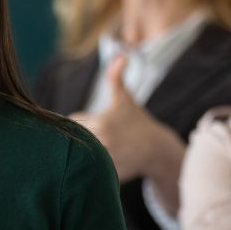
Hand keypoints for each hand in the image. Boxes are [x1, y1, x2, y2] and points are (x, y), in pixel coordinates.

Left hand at [70, 56, 182, 183]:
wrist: (158, 150)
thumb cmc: (138, 122)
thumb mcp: (126, 100)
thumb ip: (116, 78)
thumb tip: (120, 54)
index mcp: (100, 123)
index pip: (72, 122)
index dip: (79, 122)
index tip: (88, 123)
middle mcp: (101, 142)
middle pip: (74, 140)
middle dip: (78, 138)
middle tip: (96, 137)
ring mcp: (105, 160)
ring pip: (79, 155)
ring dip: (82, 153)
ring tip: (102, 150)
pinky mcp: (108, 175)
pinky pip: (89, 171)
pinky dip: (90, 169)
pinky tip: (103, 162)